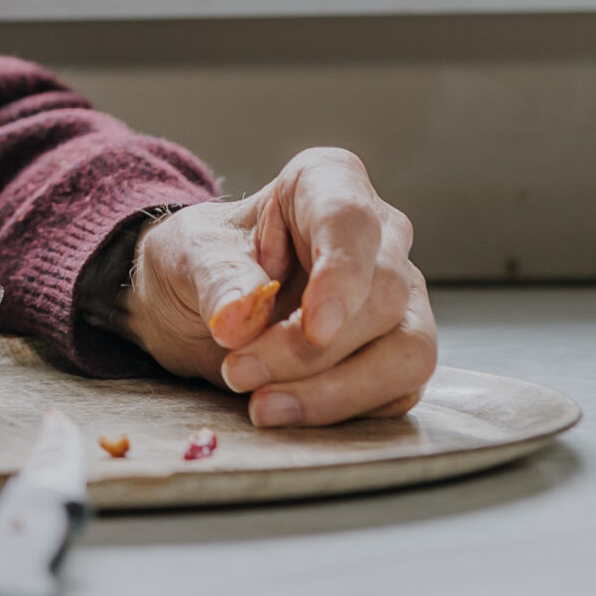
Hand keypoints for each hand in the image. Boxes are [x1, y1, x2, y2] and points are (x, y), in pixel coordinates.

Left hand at [121, 147, 434, 426]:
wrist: (193, 306)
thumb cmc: (200, 262)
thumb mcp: (189, 256)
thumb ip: (217, 279)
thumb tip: (237, 316)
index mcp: (328, 185)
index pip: (351, 220)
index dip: (341, 275)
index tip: (314, 325)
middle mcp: (378, 238)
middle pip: (381, 295)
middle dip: (310, 348)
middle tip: (240, 372)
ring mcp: (397, 299)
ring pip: (406, 351)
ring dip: (334, 390)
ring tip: (262, 405)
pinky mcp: (396, 356)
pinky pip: (396, 391)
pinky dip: (341, 410)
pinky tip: (287, 411)